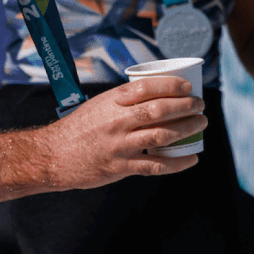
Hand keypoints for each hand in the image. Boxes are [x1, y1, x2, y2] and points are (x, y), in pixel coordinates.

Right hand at [43, 76, 206, 187]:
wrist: (53, 155)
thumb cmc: (81, 126)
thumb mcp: (100, 104)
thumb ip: (126, 100)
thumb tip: (159, 94)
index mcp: (112, 101)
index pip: (147, 87)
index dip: (172, 86)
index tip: (188, 87)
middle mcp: (117, 121)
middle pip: (160, 110)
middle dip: (186, 106)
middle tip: (201, 105)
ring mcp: (120, 145)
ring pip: (162, 135)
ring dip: (187, 129)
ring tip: (201, 123)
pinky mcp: (120, 167)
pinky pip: (155, 165)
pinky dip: (177, 162)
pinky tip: (192, 158)